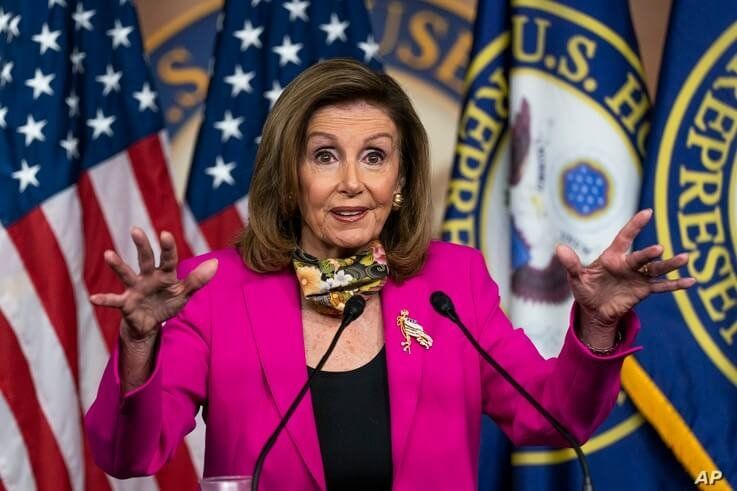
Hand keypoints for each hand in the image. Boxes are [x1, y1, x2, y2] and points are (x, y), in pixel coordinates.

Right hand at [90, 227, 217, 342]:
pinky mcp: (126, 303)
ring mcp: (135, 288)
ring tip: (108, 254)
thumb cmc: (168, 303)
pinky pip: (114, 300)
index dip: (168, 248)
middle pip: (146, 259)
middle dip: (142, 245)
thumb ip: (198, 280)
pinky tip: (93, 297)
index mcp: (165, 274)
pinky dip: (104, 299)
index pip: (169, 259)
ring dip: (118, 265)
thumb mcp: (184, 294)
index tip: (165, 234)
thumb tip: (215, 263)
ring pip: (127, 274)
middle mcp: (148, 277)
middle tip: (136, 229)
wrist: (151, 324)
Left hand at [555, 209, 694, 345]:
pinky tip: (691, 281)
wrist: (594, 311)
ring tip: (685, 258)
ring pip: (657, 269)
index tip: (647, 212)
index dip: (634, 225)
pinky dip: (676, 285)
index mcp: (612, 257)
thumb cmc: (586, 290)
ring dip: (670, 265)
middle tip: (659, 249)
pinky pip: (662, 287)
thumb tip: (559, 248)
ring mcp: (638, 277)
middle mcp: (628, 264)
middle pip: (642, 256)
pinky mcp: (644, 291)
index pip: (624, 238)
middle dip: (650, 253)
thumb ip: (571, 264)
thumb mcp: (576, 278)